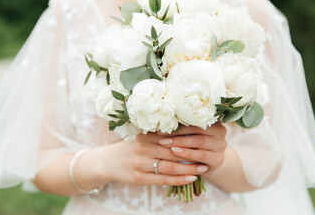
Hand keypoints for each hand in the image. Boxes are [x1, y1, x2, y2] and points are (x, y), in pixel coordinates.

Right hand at [92, 132, 209, 186]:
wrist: (107, 162)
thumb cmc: (130, 149)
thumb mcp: (142, 139)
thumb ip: (159, 136)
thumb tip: (185, 134)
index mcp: (146, 137)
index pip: (171, 138)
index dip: (188, 140)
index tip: (203, 141)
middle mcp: (143, 149)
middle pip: (172, 152)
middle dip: (191, 154)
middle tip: (207, 155)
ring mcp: (140, 164)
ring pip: (169, 166)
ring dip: (188, 168)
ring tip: (203, 168)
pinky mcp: (138, 178)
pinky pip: (162, 179)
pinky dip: (178, 180)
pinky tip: (190, 179)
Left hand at [157, 122, 226, 172]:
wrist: (208, 164)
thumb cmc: (195, 145)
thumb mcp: (191, 134)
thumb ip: (182, 126)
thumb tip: (161, 120)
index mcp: (213, 120)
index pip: (194, 118)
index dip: (177, 121)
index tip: (161, 125)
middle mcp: (220, 131)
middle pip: (197, 129)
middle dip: (177, 132)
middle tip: (160, 135)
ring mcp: (221, 145)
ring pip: (199, 141)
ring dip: (180, 142)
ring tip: (165, 143)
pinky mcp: (218, 159)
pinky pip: (201, 155)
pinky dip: (187, 153)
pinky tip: (175, 152)